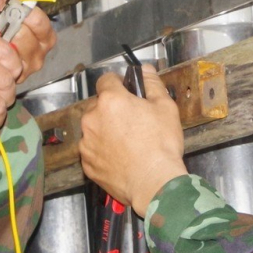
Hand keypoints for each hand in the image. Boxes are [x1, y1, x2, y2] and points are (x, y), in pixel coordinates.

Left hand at [0, 0, 55, 77]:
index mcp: (43, 30)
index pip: (40, 21)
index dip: (21, 10)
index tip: (5, 2)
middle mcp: (40, 49)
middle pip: (29, 37)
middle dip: (9, 25)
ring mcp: (28, 64)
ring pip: (16, 51)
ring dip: (0, 39)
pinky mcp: (15, 75)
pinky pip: (5, 63)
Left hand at [79, 65, 187, 211]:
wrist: (153, 183)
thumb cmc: (161, 144)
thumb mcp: (165, 107)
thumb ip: (152, 84)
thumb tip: (145, 69)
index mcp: (110, 101)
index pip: (106, 80)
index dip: (118, 84)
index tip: (127, 92)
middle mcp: (92, 119)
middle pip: (98, 106)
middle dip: (112, 110)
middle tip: (132, 122)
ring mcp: (86, 143)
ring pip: (94, 129)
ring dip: (105, 130)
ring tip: (127, 143)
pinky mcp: (86, 164)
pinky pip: (92, 150)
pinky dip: (103, 151)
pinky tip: (121, 158)